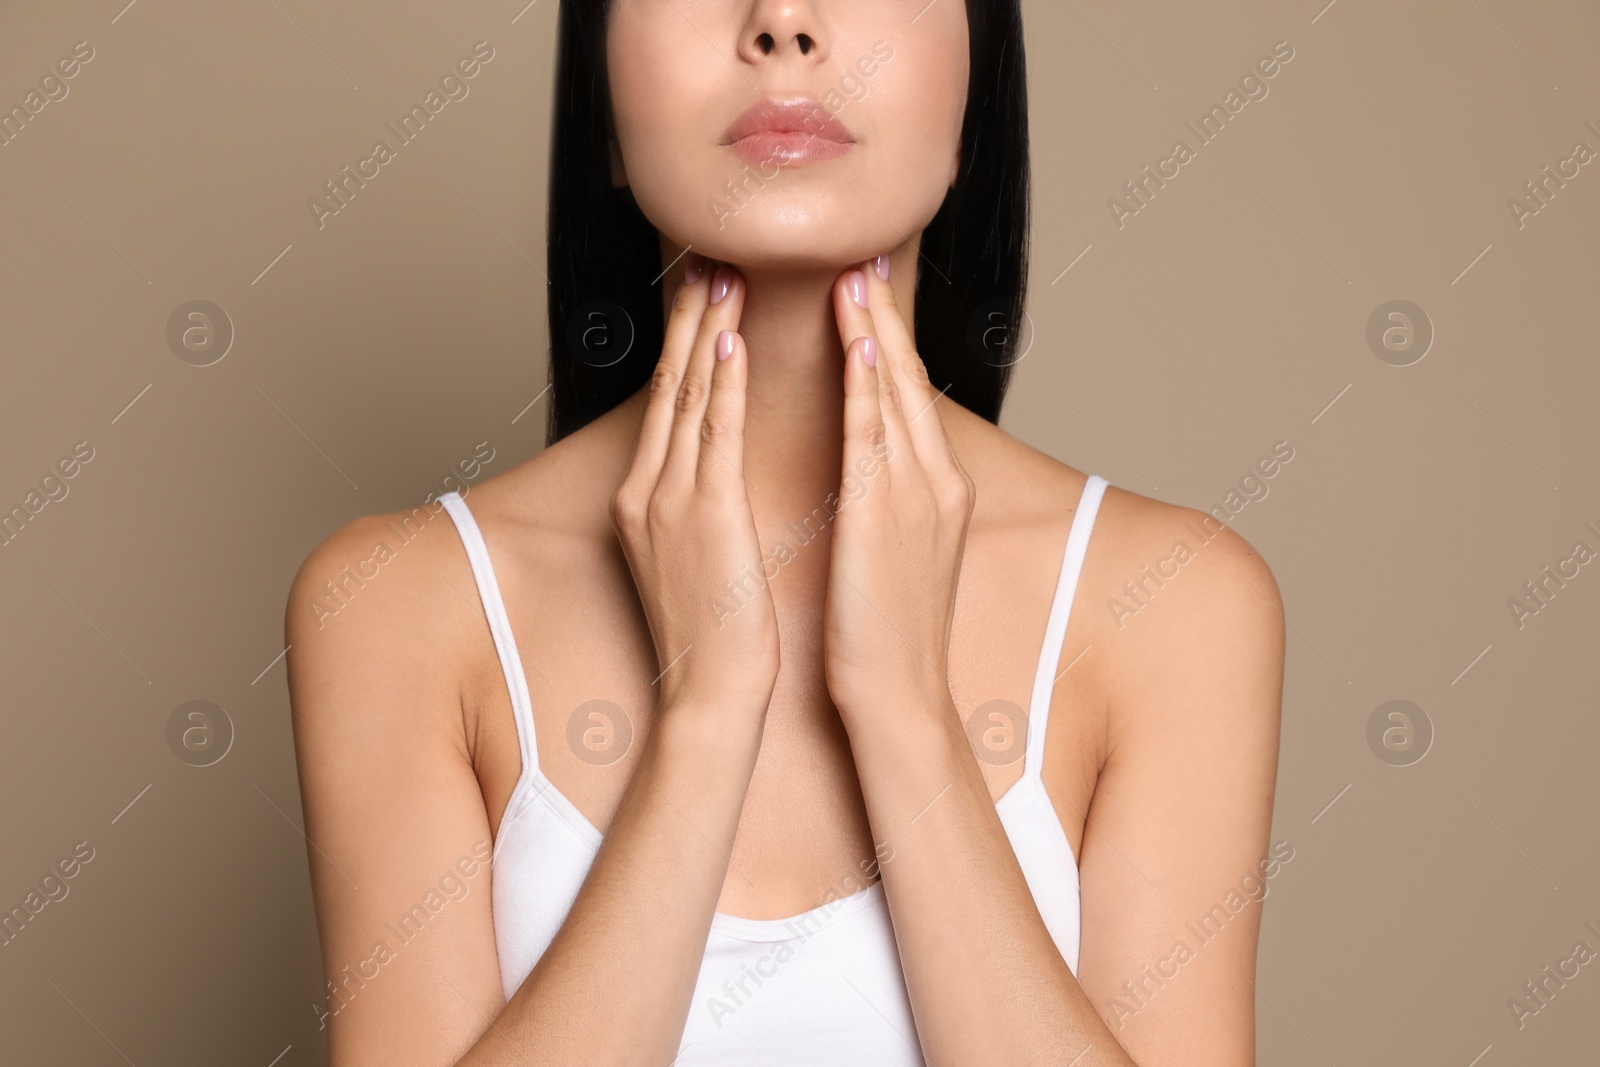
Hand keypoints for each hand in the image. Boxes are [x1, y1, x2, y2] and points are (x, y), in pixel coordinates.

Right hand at [610, 255, 779, 718]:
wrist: (711, 692)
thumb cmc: (714, 632)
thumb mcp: (691, 557)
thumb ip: (694, 506)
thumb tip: (712, 473)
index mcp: (645, 499)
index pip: (666, 405)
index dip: (682, 345)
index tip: (699, 298)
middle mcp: (648, 490)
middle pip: (667, 386)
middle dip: (686, 320)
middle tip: (705, 260)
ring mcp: (670, 500)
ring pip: (686, 396)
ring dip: (704, 330)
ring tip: (720, 276)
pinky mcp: (704, 516)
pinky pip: (712, 435)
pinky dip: (718, 383)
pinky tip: (727, 341)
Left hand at [821, 256, 975, 723]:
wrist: (898, 695)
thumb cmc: (885, 631)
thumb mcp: (894, 551)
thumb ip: (885, 500)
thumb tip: (863, 466)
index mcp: (936, 488)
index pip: (908, 396)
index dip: (888, 341)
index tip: (867, 292)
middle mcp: (936, 480)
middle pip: (909, 380)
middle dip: (886, 317)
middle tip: (865, 255)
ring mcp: (917, 495)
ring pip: (895, 394)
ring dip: (875, 331)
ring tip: (856, 275)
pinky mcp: (887, 515)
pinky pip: (876, 435)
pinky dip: (871, 386)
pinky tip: (861, 344)